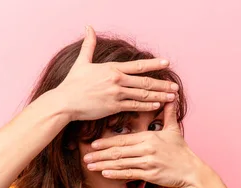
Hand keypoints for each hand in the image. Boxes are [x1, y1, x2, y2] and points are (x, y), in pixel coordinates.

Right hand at [56, 26, 178, 120]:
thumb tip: (88, 27)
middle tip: (175, 86)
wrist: (65, 102)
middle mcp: (117, 80)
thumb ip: (88, 44)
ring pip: (142, 95)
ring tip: (171, 97)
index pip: (138, 65)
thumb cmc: (72, 83)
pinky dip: (147, 105)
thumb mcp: (81, 62)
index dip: (154, 64)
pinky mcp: (113, 107)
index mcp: (112, 69)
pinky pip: (134, 106)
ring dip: (159, 95)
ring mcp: (116, 94)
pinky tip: (156, 105)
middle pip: (145, 82)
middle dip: (162, 84)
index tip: (167, 63)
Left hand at [83, 100, 202, 187]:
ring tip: (90, 166)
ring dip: (103, 165)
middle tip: (85, 157)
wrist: (191, 170)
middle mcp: (146, 150)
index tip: (93, 143)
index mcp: (148, 138)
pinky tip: (104, 174)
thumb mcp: (174, 130)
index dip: (106, 141)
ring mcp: (148, 163)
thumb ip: (168, 114)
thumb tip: (169, 97)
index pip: (123, 139)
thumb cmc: (181, 151)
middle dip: (99, 155)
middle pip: (118, 151)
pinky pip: (129, 174)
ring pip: (121, 164)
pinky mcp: (150, 175)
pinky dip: (116, 174)